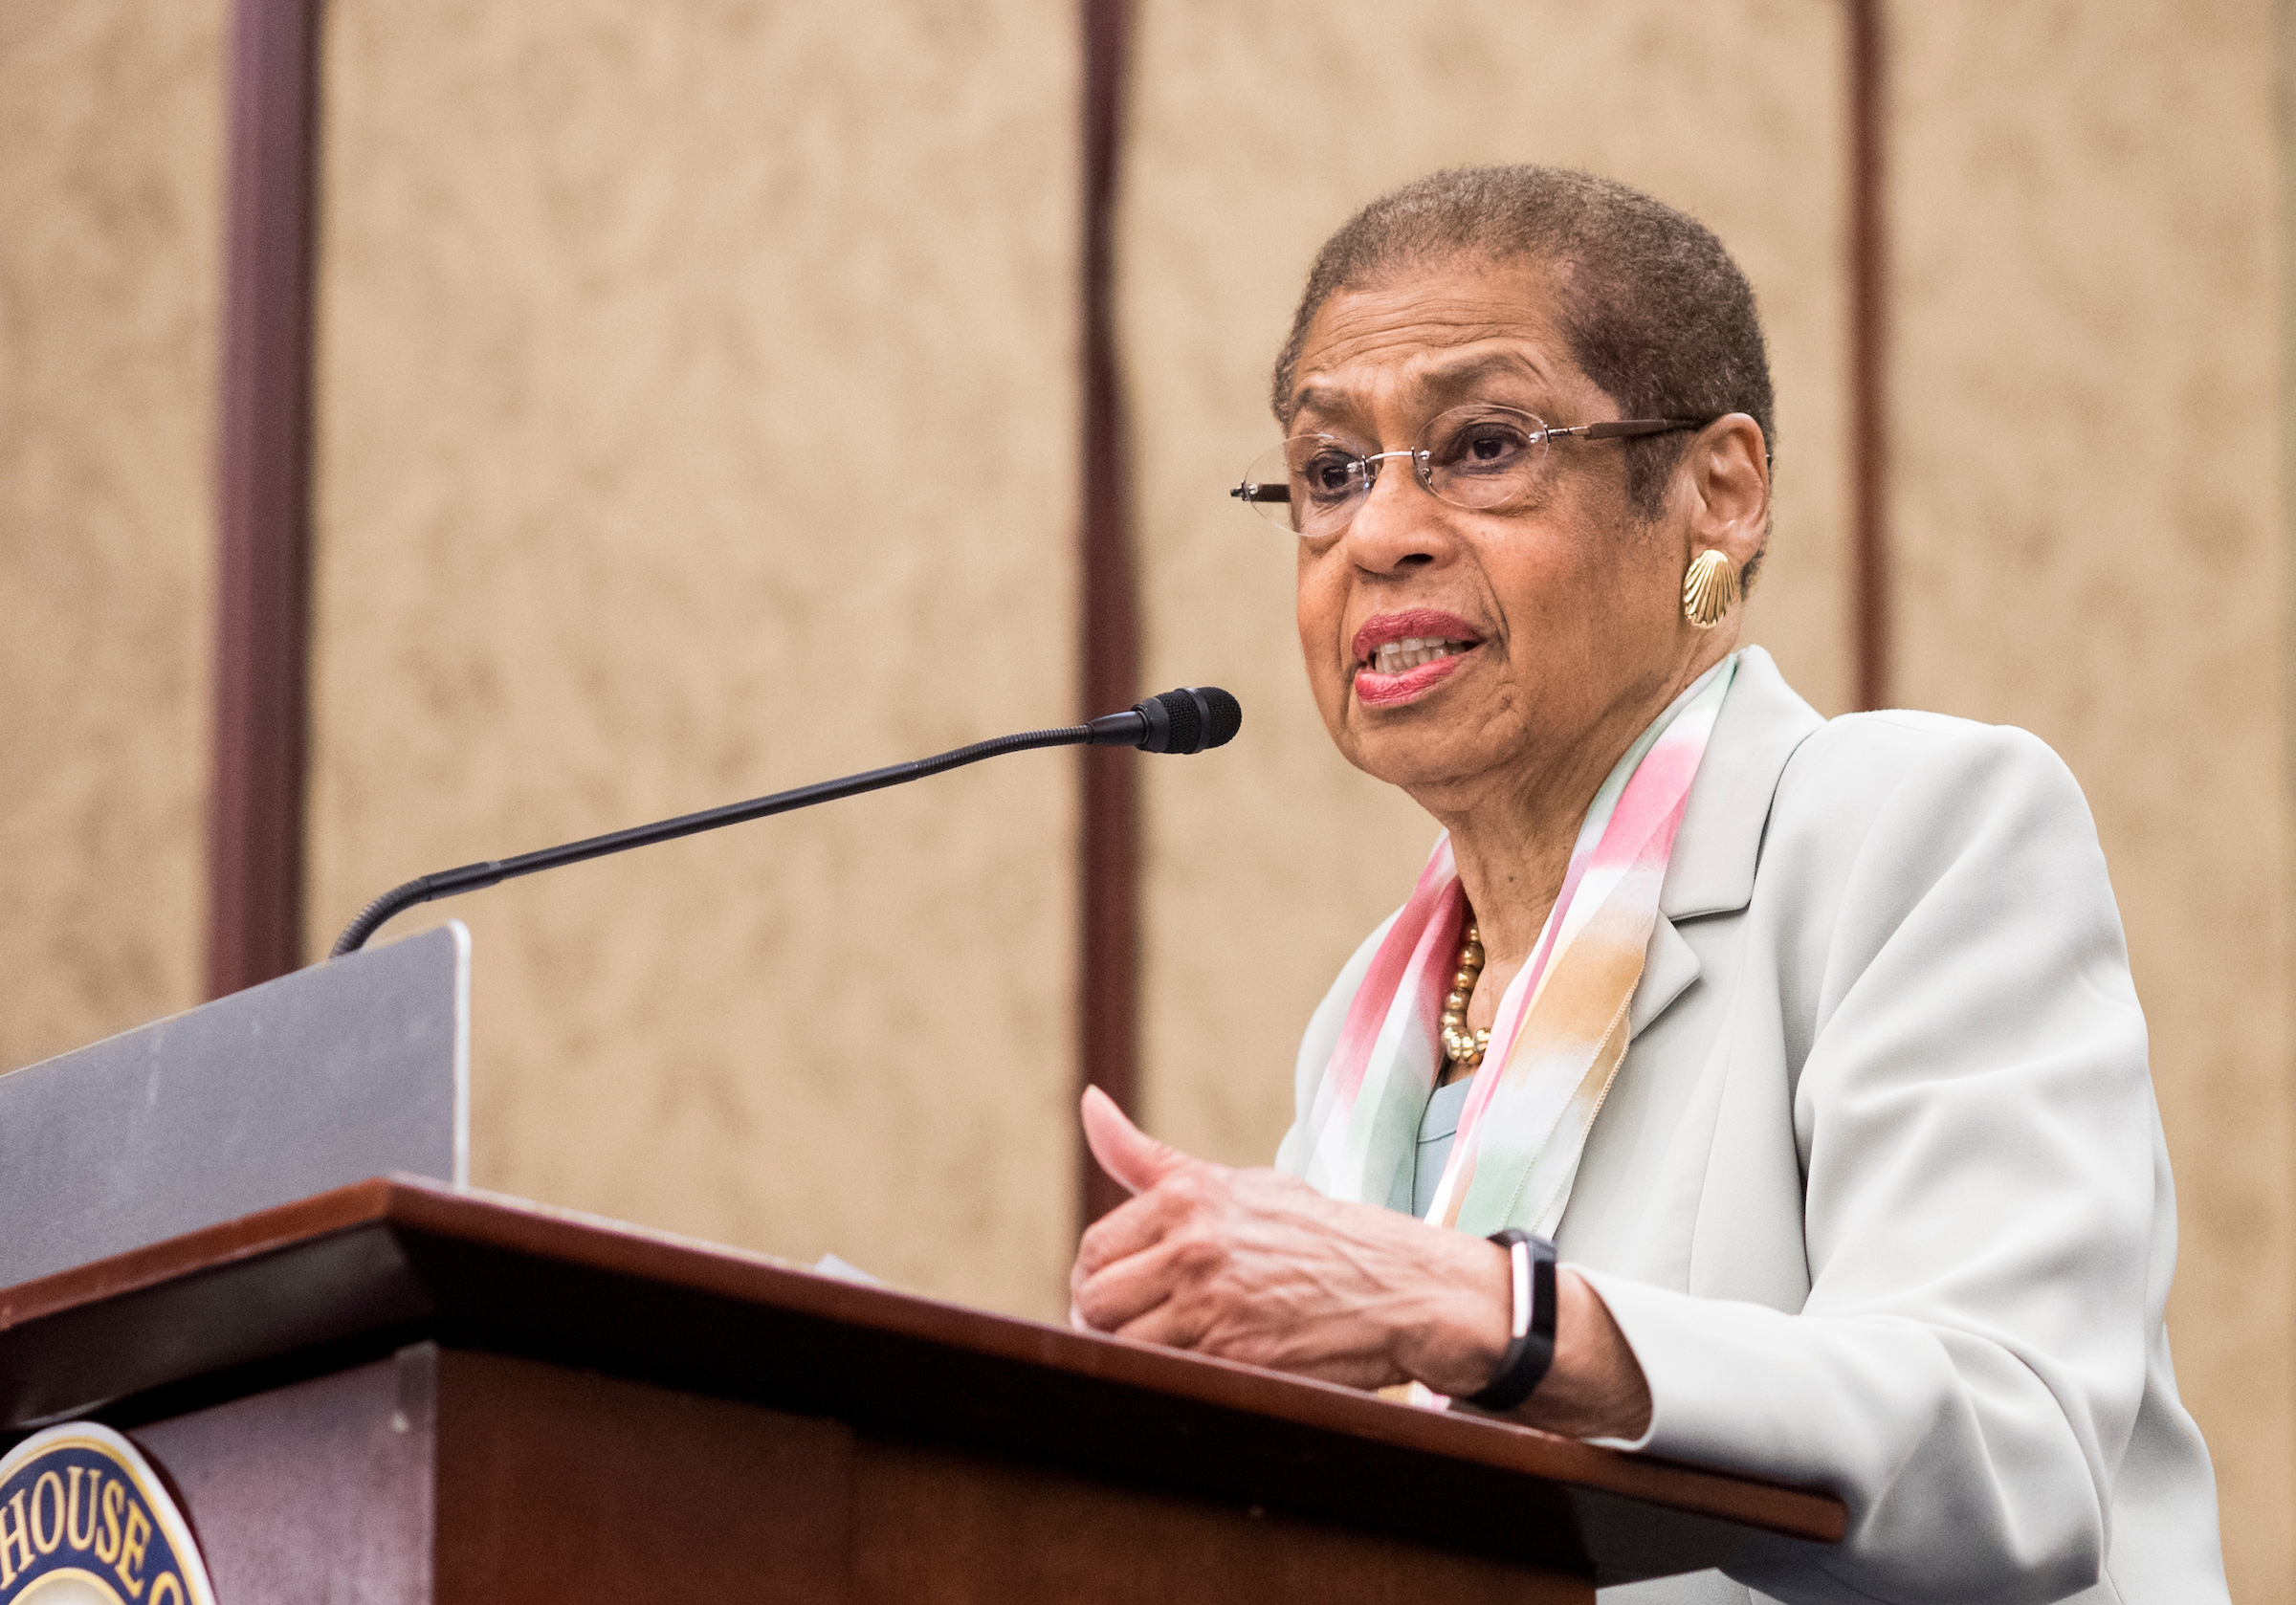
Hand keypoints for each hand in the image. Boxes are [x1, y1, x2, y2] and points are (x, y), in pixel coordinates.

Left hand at [1069, 1087, 1508, 1391]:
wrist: (1402, 1286)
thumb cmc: (1315, 1232)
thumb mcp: (1235, 1183)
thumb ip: (1149, 1159)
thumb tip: (1089, 1104)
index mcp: (1187, 1198)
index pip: (1094, 1251)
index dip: (1098, 1280)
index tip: (1122, 1294)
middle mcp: (1193, 1247)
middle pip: (1094, 1301)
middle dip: (1104, 1321)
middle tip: (1139, 1328)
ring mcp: (1213, 1306)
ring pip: (1121, 1345)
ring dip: (1136, 1355)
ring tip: (1173, 1349)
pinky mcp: (1236, 1358)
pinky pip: (1166, 1377)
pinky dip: (1172, 1379)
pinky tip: (1203, 1368)